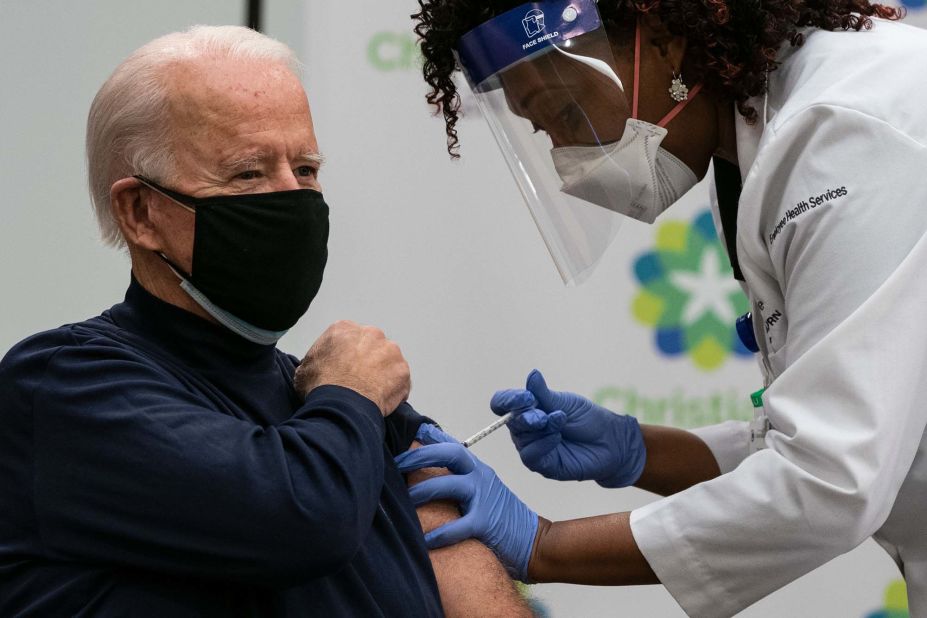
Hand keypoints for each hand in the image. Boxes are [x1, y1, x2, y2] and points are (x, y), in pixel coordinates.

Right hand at [294, 320, 409, 415]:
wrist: (340, 405)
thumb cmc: (321, 387)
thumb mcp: (305, 368)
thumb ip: (316, 360)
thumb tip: (317, 366)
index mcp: (344, 329)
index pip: (348, 338)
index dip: (346, 355)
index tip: (344, 368)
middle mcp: (371, 334)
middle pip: (372, 346)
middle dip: (367, 360)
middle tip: (358, 380)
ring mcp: (390, 351)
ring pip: (388, 361)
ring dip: (382, 373)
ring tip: (370, 392)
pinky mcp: (402, 371)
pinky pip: (399, 381)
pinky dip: (393, 390)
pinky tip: (380, 400)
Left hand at [395, 425, 537, 580]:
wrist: (534, 541)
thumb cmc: (503, 518)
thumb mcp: (483, 490)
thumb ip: (460, 480)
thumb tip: (428, 474)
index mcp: (478, 469)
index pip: (452, 444)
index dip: (430, 436)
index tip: (409, 430)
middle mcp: (481, 477)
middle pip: (451, 453)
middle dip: (420, 455)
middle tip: (396, 463)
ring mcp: (485, 498)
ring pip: (449, 485)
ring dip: (423, 491)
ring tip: (404, 500)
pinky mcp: (487, 523)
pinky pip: (459, 526)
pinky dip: (440, 534)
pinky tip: (425, 541)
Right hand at [490, 370, 645, 487]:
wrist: (611, 441)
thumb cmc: (588, 420)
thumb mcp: (565, 403)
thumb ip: (545, 394)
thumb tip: (532, 374)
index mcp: (528, 410)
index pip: (503, 404)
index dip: (508, 400)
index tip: (526, 397)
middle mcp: (526, 430)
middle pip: (511, 421)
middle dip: (526, 415)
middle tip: (544, 415)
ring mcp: (533, 448)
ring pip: (521, 439)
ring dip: (538, 429)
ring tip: (558, 422)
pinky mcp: (544, 466)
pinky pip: (531, 456)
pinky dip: (542, 444)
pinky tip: (557, 437)